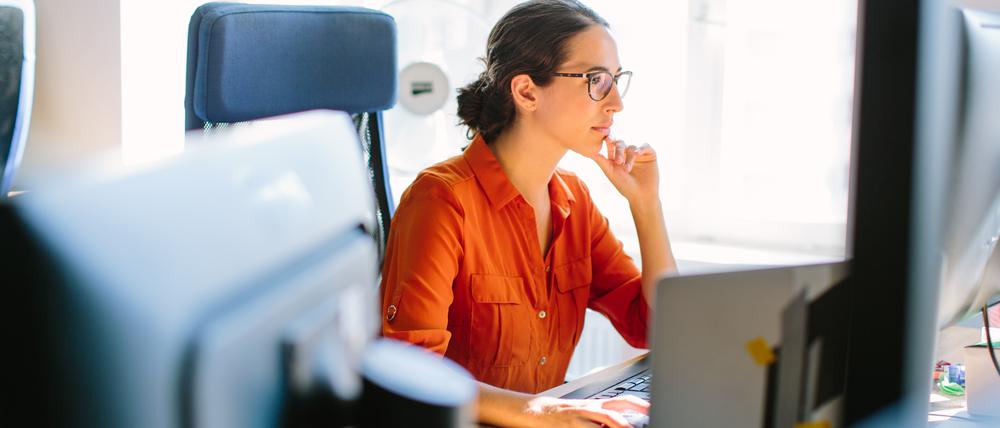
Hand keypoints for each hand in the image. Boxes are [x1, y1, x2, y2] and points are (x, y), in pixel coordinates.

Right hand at [524, 395, 649, 427]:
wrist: (539, 411)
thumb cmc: (566, 414)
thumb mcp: (587, 411)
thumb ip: (604, 417)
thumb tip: (624, 424)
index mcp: (597, 404)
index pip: (623, 401)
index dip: (640, 404)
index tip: (652, 409)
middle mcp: (591, 409)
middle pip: (614, 413)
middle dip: (629, 423)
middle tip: (642, 425)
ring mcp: (581, 418)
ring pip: (605, 421)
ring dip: (618, 427)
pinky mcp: (571, 426)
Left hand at [586, 137, 658, 204]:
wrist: (641, 196)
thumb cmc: (624, 186)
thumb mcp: (611, 173)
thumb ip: (601, 161)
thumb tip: (589, 151)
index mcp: (616, 157)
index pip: (611, 144)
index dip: (609, 140)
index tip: (606, 138)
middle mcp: (627, 153)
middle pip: (621, 144)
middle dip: (619, 150)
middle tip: (618, 162)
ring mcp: (638, 154)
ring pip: (632, 147)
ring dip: (629, 157)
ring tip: (627, 169)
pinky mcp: (650, 155)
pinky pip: (645, 146)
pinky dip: (641, 148)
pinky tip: (637, 153)